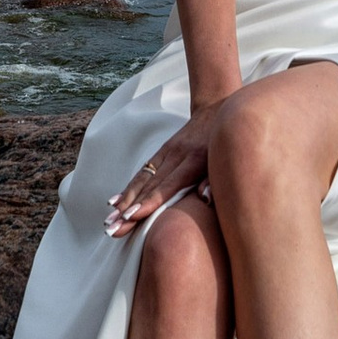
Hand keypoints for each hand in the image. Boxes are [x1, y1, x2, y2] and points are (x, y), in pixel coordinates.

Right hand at [107, 108, 219, 237]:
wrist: (218, 110)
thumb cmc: (225, 145)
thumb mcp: (227, 160)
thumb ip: (215, 180)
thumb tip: (205, 199)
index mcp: (195, 161)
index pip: (168, 185)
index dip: (149, 202)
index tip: (131, 216)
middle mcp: (177, 156)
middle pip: (149, 186)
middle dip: (129, 209)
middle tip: (113, 228)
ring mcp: (167, 151)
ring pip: (142, 179)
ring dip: (124, 200)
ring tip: (109, 219)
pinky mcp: (162, 150)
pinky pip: (143, 171)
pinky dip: (129, 187)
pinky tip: (116, 202)